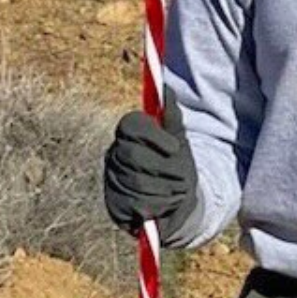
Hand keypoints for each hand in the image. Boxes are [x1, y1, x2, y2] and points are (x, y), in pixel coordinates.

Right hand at [102, 94, 195, 231]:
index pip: (131, 125)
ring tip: (178, 193)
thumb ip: (172, 118)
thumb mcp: (179, 142)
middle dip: (164, 168)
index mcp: (129, 135)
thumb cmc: (178, 167)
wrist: (179, 204)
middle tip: (184, 178)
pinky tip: (166, 208)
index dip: (154, 135)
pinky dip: (157, 207)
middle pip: (134, 155)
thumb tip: (167, 89)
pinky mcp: (114, 205)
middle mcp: (115, 155)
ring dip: (166, 190)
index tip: (175, 148)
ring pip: (137, 182)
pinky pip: (135, 205)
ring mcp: (112, 179)